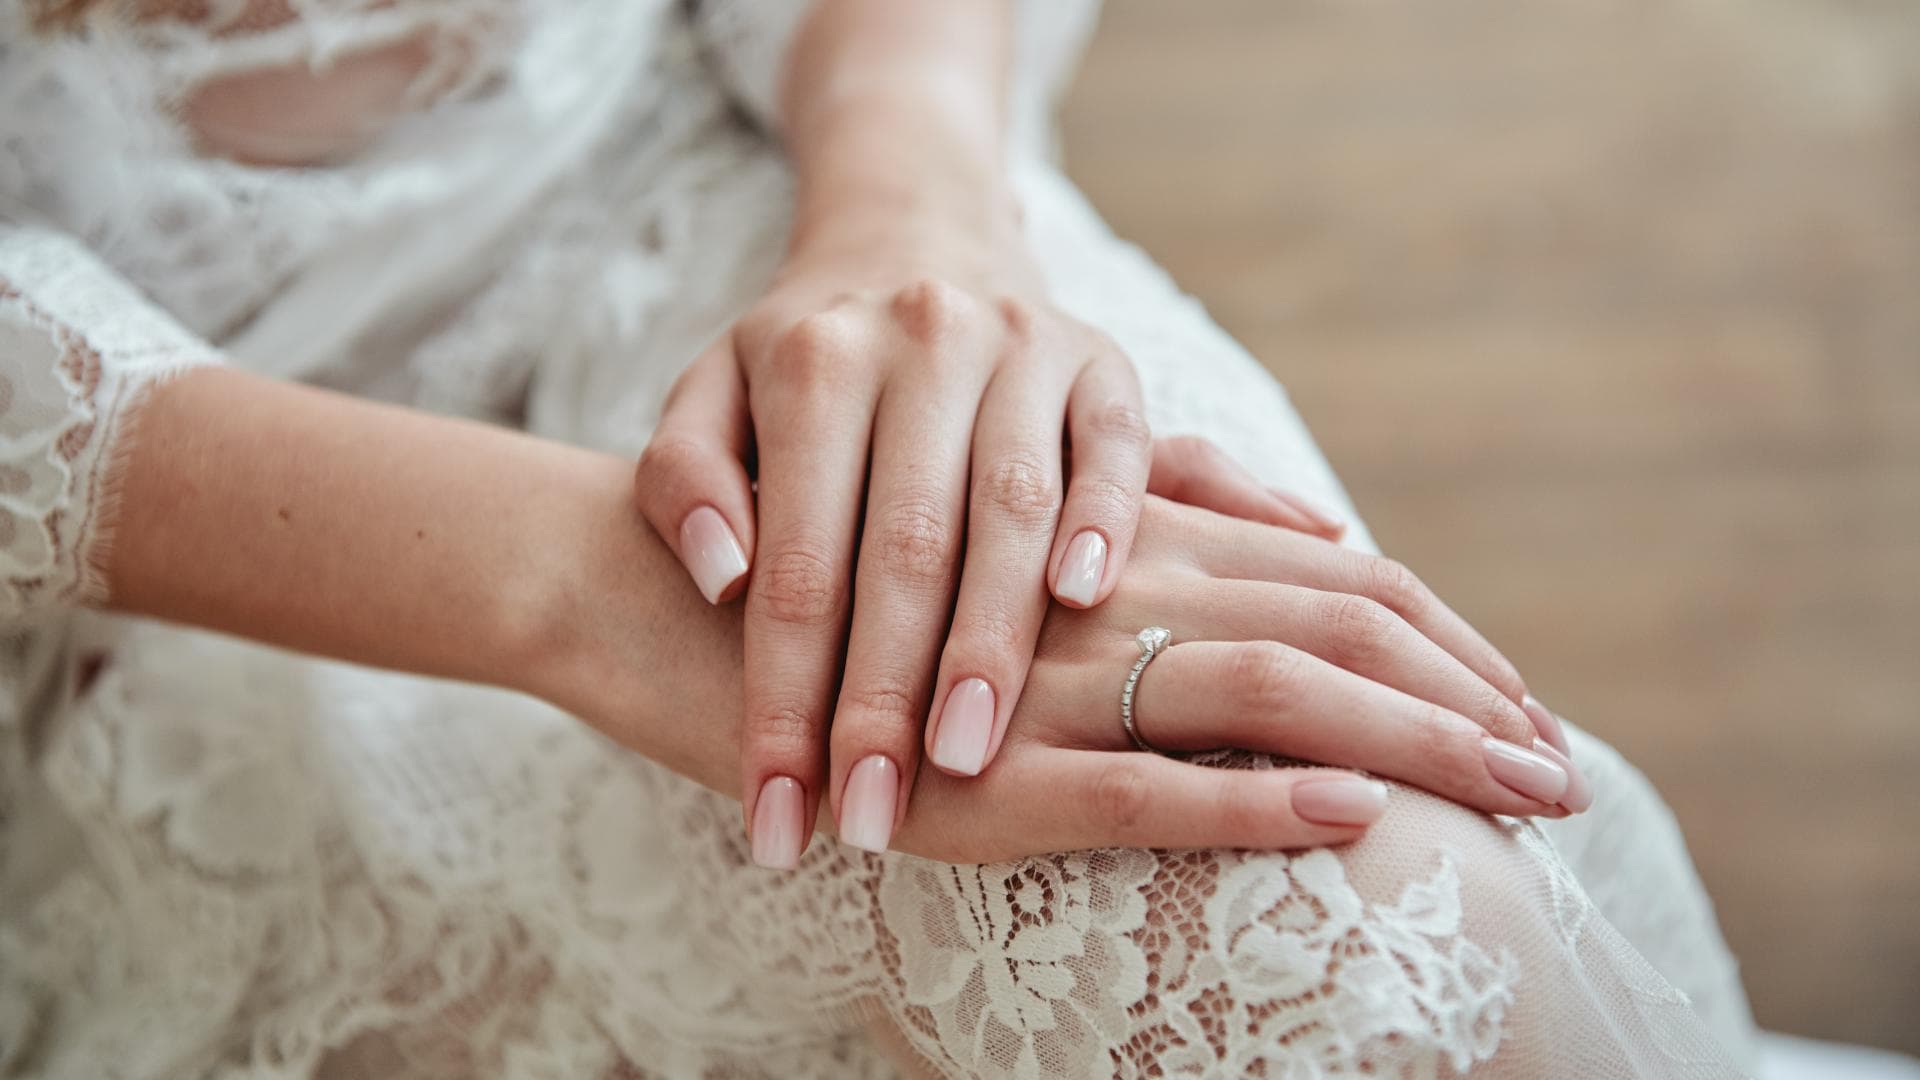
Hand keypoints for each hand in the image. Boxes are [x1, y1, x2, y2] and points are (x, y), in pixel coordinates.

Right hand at [564, 491, 1588, 866]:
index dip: (1442, 643)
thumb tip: (1302, 533)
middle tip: (1569, 775)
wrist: (663, 592)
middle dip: (1466, 702)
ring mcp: (1043, 668)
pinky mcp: (978, 760)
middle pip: (1331, 627)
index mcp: (1120, 541)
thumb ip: (1149, 528)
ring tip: (1517, 797)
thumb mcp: (1006, 558)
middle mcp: (1102, 582)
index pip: (1328, 582)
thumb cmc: (845, 580)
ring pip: (1261, 688)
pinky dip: (1245, 796)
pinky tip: (1342, 814)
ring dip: (1407, 744)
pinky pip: (1132, 773)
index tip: (1526, 706)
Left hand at [634, 233, 1210, 865]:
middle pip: (903, 548)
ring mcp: (1020, 345)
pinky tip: (1086, 606)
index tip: (774, 815)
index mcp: (812, 361)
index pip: (794, 563)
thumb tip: (722, 577)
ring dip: (992, 643)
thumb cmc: (801, 355)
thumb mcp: (707, 393)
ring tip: (965, 760)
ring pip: (1011, 510)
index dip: (782, 699)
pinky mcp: (1101, 358)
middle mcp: (919, 341)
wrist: (914, 232)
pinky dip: (1105, 522)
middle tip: (868, 818)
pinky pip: (1117, 446)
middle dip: (882, 699)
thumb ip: (682, 478)